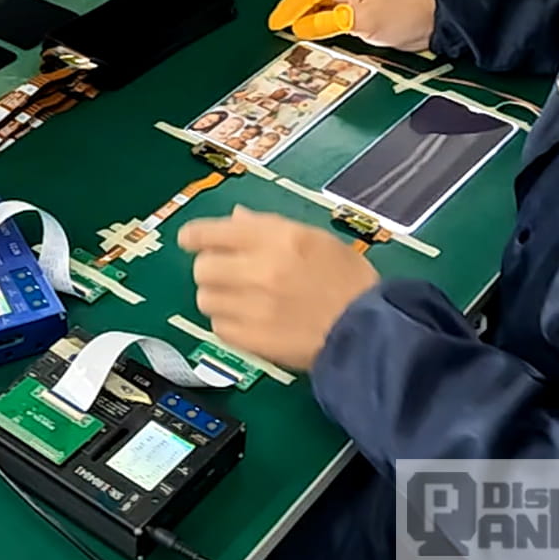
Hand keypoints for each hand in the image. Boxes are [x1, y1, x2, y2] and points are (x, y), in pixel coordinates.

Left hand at [178, 206, 379, 369]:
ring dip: (218, 298)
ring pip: (205, 300)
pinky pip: (219, 328)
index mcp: (278, 238)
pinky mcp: (253, 340)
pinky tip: (249, 321)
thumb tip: (236, 219)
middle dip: (210, 269)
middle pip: (203, 268)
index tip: (190, 240)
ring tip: (241, 300)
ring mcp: (254, 308)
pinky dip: (228, 324)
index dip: (195, 236)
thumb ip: (271, 228)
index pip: (214, 232)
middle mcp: (260, 270)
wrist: (369, 332)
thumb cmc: (349, 282)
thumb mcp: (316, 240)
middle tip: (227, 274)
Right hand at [268, 0, 435, 50]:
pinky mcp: (361, 12)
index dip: (289, 9)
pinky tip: (316, 39)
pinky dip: (323, 28)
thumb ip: (326, 23)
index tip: (276, 24)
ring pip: (322, 10)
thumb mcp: (359, 20)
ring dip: (308, 23)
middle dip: (296, 15)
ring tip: (293, 38)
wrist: (430, 22)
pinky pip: (334, 19)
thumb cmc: (402, 13)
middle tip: (280, 32)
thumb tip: (301, 28)